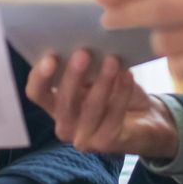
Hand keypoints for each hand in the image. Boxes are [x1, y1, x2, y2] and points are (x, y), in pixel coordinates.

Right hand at [25, 51, 178, 157]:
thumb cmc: (115, 93)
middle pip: (63, 102)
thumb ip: (84, 66)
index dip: (40, 77)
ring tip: (112, 60)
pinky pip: (113, 117)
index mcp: (55, 105)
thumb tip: (81, 40)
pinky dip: (121, 93)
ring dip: (102, 82)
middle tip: (83, 53)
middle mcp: (64, 125)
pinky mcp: (106, 144)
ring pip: (90, 109)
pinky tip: (127, 75)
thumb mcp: (96, 77)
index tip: (51, 57)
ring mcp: (84, 138)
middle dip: (72, 76)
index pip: (36, 94)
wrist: (146, 120)